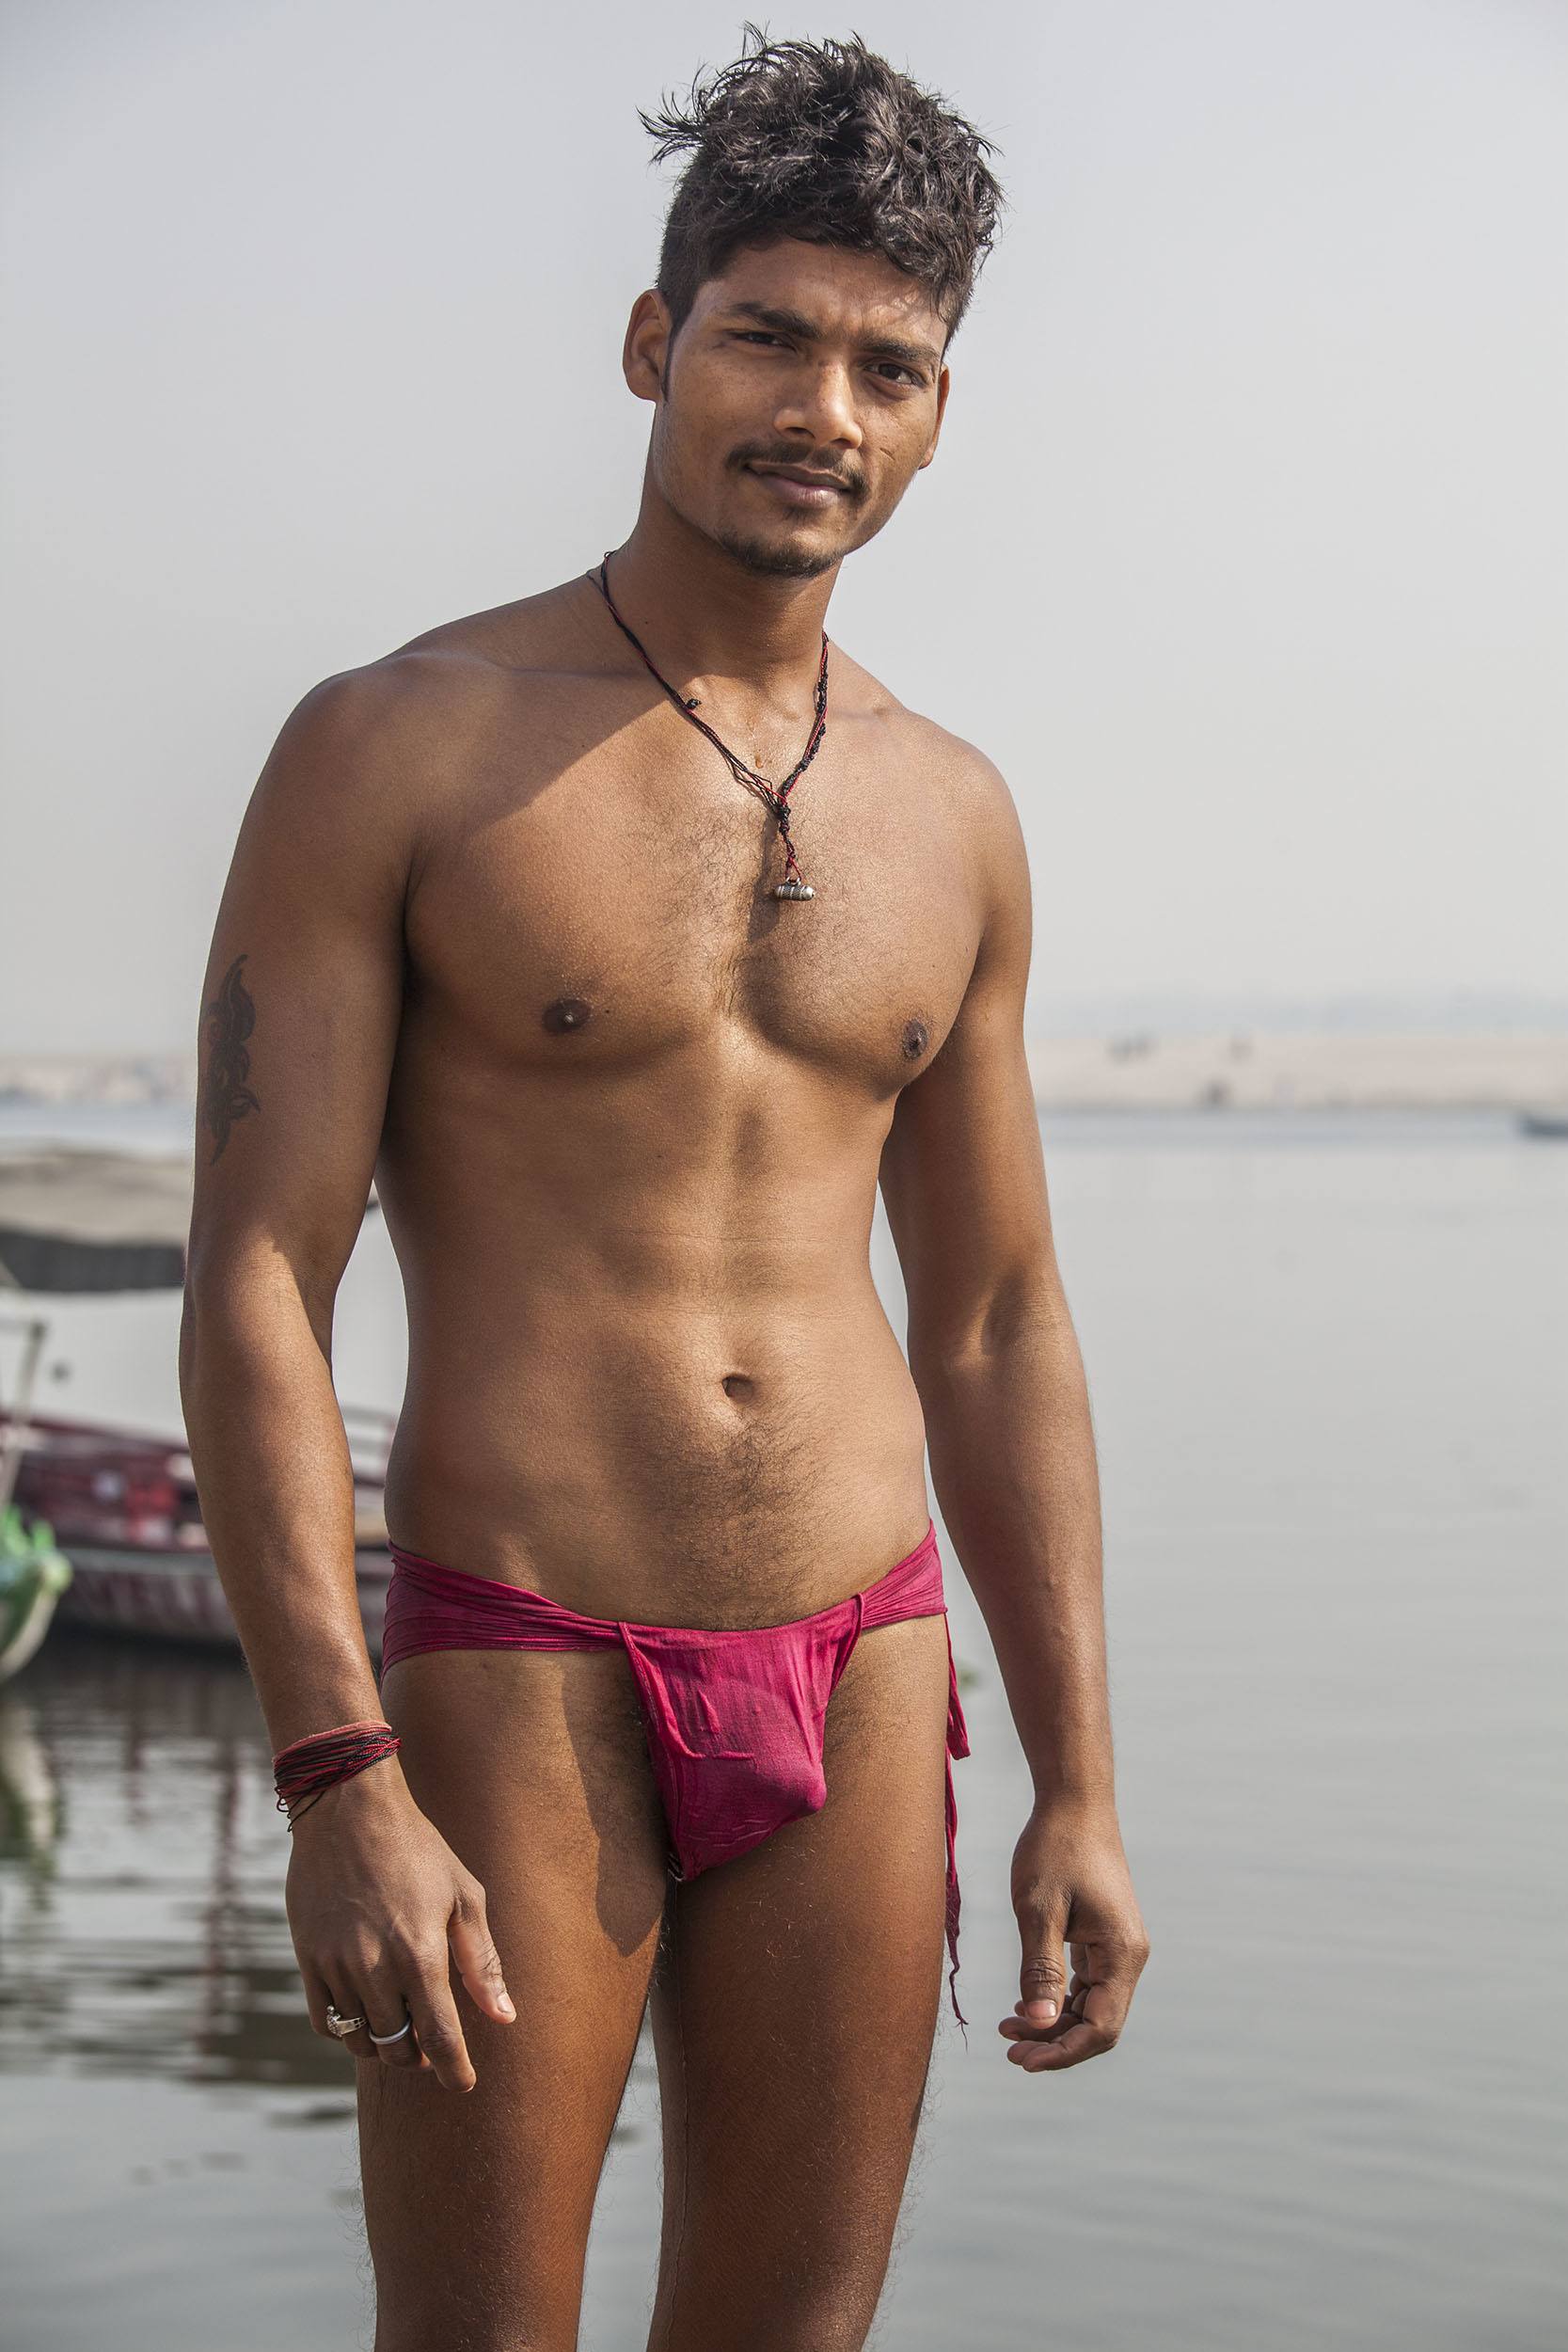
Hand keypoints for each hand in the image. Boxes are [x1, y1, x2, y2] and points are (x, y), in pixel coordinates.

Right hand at [285, 1761, 515, 2091]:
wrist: (348, 1811)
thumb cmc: (418, 1850)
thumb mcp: (463, 1896)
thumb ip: (482, 1962)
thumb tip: (503, 2018)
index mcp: (421, 1954)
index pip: (439, 2038)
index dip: (454, 2071)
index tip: (463, 2084)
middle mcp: (375, 1968)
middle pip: (398, 2047)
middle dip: (420, 2057)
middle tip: (433, 2043)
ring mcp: (336, 1967)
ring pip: (361, 2039)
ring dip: (385, 2045)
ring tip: (402, 2026)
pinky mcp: (308, 1960)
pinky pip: (326, 2021)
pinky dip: (348, 2029)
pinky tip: (367, 2013)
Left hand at [998, 1791, 1148, 2072]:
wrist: (1074, 1802)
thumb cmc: (1055, 1848)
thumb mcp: (1038, 1910)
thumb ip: (1040, 1970)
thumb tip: (1039, 2027)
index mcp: (1121, 1954)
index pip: (1101, 2027)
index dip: (1062, 2052)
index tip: (1021, 2060)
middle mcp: (1128, 1956)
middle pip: (1098, 2023)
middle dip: (1055, 2043)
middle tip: (1008, 2050)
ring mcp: (1117, 1947)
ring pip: (1091, 2006)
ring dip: (1054, 2024)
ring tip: (1007, 2029)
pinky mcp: (1103, 1937)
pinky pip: (1085, 1984)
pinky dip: (1057, 2000)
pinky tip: (1023, 2004)